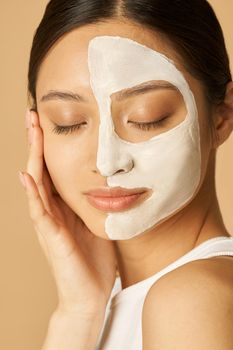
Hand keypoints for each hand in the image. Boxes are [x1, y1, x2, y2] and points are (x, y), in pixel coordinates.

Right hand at [19, 109, 117, 316]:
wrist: (89, 294)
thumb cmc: (94, 259)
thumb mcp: (98, 222)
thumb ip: (97, 202)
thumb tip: (111, 181)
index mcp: (64, 205)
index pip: (54, 169)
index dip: (50, 145)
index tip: (49, 120)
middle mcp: (52, 210)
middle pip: (41, 169)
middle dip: (37, 142)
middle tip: (33, 114)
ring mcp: (49, 223)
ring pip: (37, 184)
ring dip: (33, 157)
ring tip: (31, 131)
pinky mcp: (51, 238)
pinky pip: (39, 212)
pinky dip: (32, 193)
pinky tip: (26, 175)